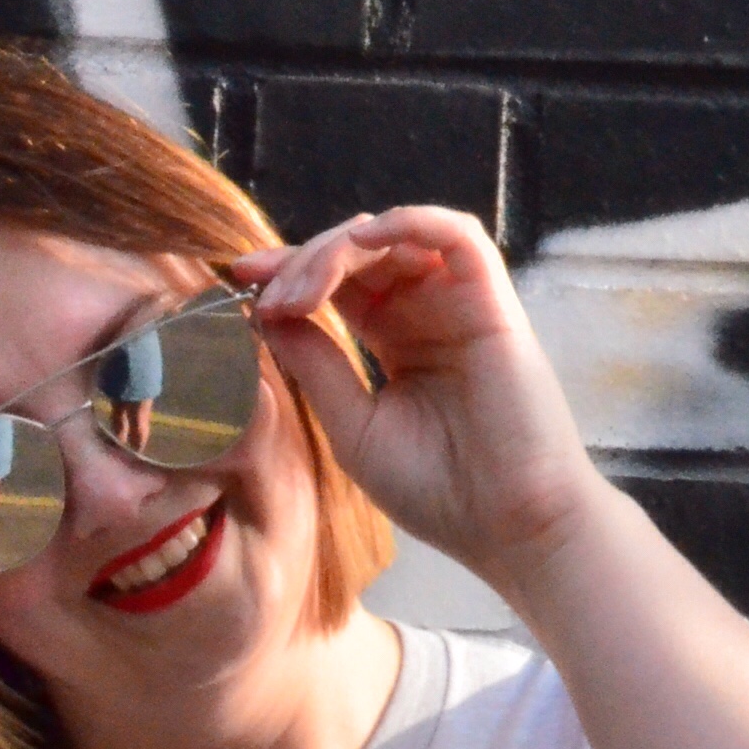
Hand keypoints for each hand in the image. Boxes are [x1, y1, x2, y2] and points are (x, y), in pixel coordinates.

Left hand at [231, 208, 613, 605]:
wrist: (508, 526)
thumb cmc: (437, 490)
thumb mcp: (352, 427)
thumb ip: (315, 367)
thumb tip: (266, 315)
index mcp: (397, 341)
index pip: (339, 285)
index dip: (289, 271)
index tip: (240, 276)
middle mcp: (428, 314)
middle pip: (360, 253)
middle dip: (304, 261)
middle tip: (267, 296)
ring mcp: (461, 305)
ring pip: (397, 236)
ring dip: (339, 248)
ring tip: (301, 290)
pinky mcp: (493, 303)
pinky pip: (456, 235)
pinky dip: (408, 223)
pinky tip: (361, 241)